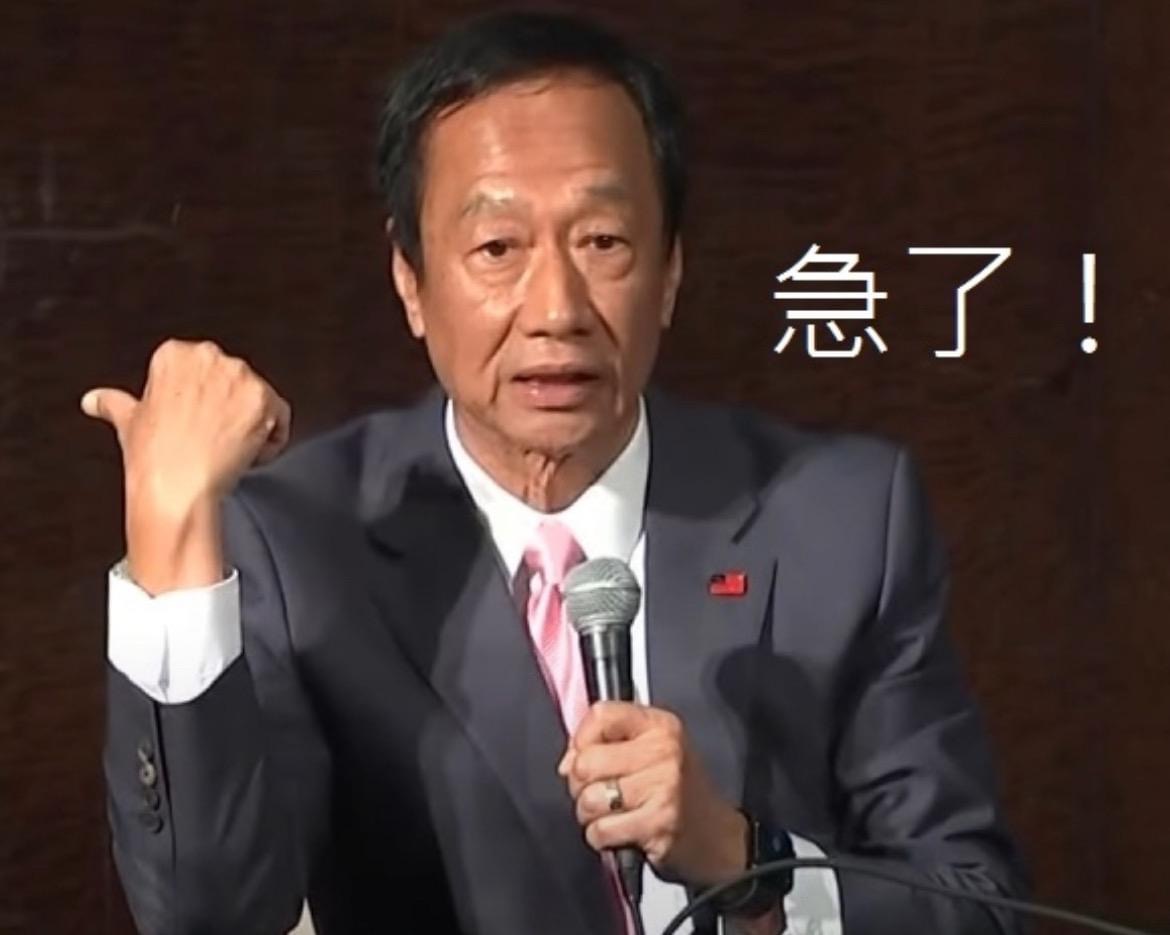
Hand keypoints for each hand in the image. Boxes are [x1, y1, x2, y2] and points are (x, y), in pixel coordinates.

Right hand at [81, 339, 290, 592]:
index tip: (193, 424)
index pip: (204, 373)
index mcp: (175, 354)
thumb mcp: (129, 422)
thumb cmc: (154, 458)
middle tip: (210, 440)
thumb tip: (95, 400)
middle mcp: (210, 357)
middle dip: (228, 411)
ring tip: (224, 449)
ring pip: (260, 400)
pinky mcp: (266, 400)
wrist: (177, 487)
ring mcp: (240, 377)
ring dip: (250, 425)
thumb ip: (114, 402)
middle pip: (235, 384)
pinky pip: (281, 418)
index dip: (201, 405)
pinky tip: (244, 454)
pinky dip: (270, 440)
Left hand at [557, 701, 746, 887]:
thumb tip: (567, 762)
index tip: (586, 756)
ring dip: (590, 815)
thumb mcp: (654, 752)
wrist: (720, 839)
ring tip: (612, 815)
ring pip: (589, 798)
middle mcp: (664, 750)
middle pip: (586, 761)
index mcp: (660, 725)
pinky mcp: (658, 824)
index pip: (600, 714)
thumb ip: (610, 743)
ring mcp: (663, 787)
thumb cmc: (680, 794)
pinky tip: (621, 833)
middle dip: (580, 785)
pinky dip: (601, 838)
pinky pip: (601, 830)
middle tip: (599, 794)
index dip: (581, 739)